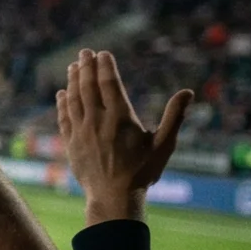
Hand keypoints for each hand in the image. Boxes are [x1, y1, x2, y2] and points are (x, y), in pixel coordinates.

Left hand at [58, 49, 189, 225]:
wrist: (114, 197)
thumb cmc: (142, 171)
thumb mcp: (164, 144)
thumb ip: (174, 116)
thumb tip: (188, 92)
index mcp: (120, 117)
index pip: (109, 83)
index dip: (105, 66)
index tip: (103, 53)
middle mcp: (97, 120)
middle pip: (88, 86)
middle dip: (86, 67)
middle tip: (84, 52)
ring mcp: (81, 132)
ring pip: (74, 99)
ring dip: (73, 81)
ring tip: (73, 67)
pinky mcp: (71, 144)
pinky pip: (64, 118)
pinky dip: (62, 103)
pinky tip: (62, 94)